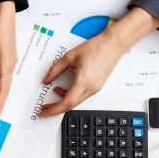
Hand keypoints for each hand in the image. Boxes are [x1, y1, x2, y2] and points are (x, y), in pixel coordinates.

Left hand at [39, 7, 158, 116]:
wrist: (113, 44)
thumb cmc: (97, 47)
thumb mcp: (70, 56)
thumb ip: (55, 69)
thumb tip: (46, 80)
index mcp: (84, 81)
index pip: (66, 102)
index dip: (54, 109)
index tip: (45, 112)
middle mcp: (91, 88)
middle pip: (71, 105)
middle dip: (56, 109)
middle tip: (45, 109)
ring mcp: (95, 89)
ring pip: (76, 101)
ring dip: (64, 101)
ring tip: (54, 92)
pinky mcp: (97, 86)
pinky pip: (81, 96)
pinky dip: (71, 95)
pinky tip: (65, 88)